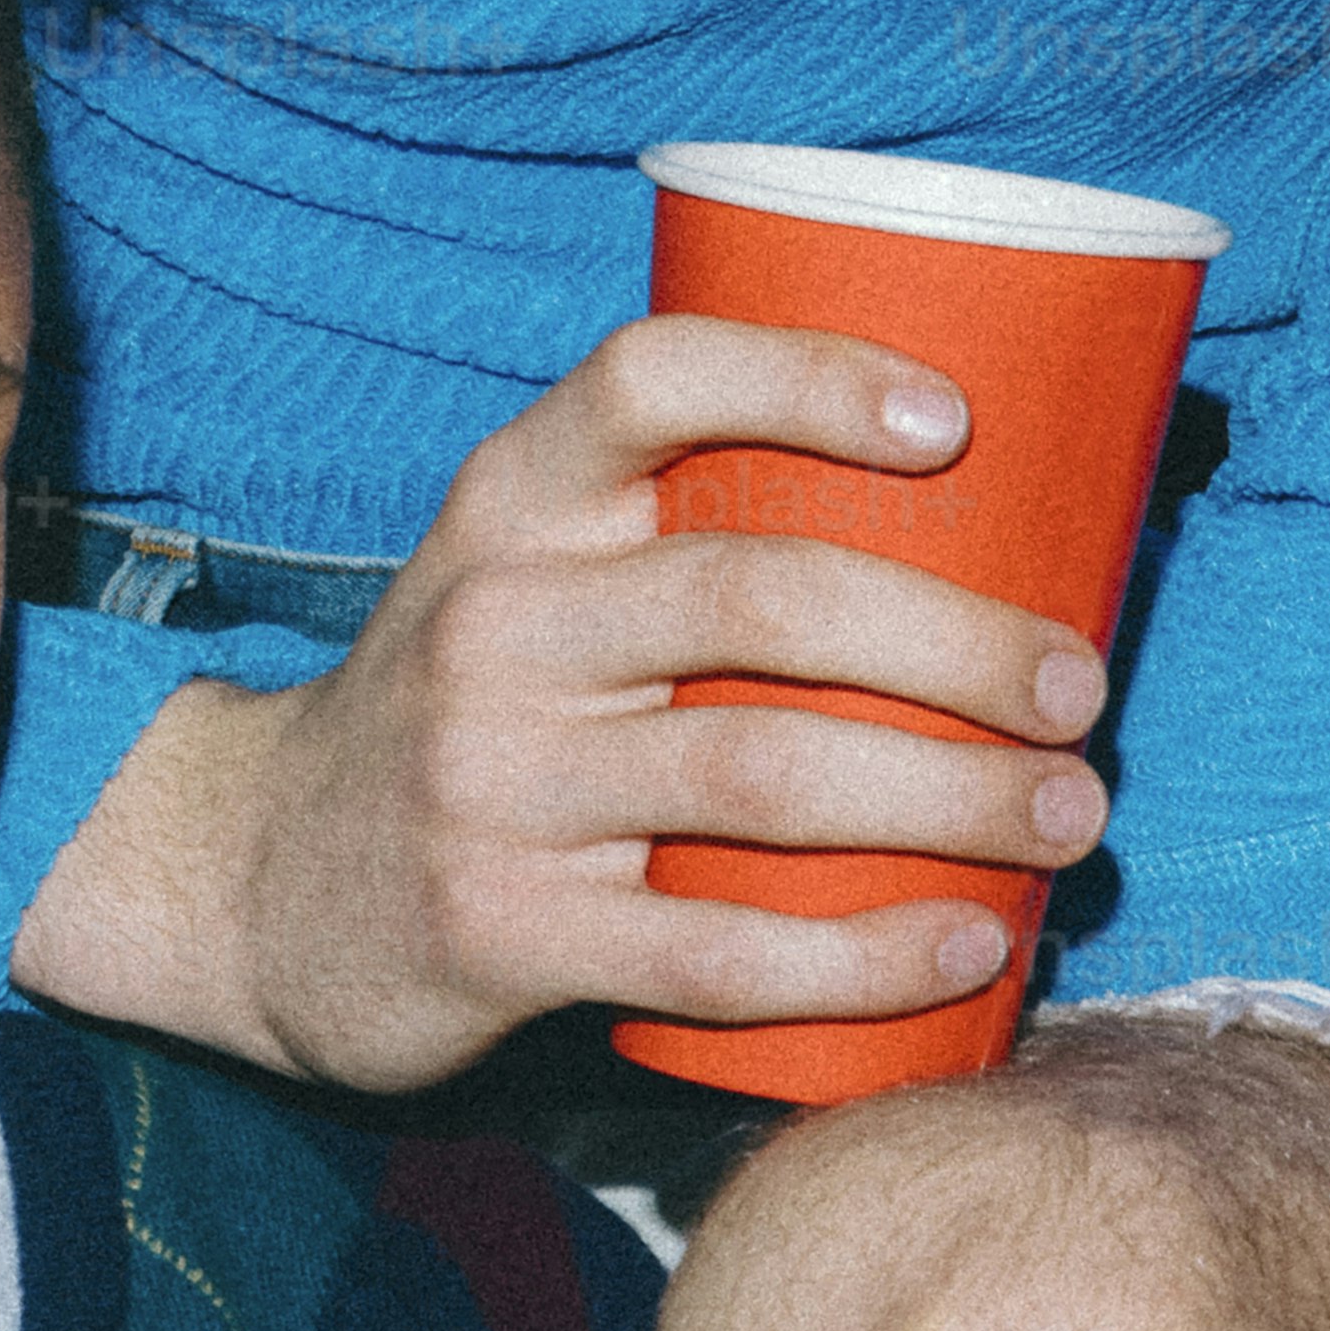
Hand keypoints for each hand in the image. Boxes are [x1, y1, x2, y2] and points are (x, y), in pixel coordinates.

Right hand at [6, 316, 1112, 1092]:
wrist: (248, 888)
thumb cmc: (464, 722)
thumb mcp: (516, 582)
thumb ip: (672, 542)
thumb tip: (967, 542)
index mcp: (510, 506)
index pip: (654, 379)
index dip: (813, 377)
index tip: (957, 426)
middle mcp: (497, 626)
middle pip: (764, 596)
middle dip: (960, 643)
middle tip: (1080, 688)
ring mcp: (492, 783)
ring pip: (764, 775)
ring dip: (951, 798)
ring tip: (1068, 816)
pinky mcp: (501, 931)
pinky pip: (715, 947)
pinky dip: (862, 953)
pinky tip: (962, 945)